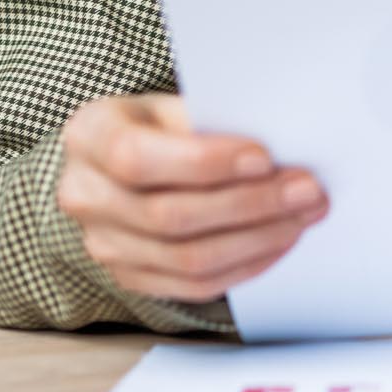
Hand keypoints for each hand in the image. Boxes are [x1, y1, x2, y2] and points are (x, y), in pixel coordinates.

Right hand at [56, 93, 327, 303]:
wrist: (118, 163)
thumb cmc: (157, 125)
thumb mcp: (170, 105)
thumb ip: (212, 122)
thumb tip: (284, 144)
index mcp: (89, 136)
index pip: (137, 158)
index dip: (204, 162)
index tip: (264, 157)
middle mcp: (85, 194)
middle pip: (169, 215)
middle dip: (250, 204)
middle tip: (307, 190)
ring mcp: (103, 244)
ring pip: (187, 258)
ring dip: (258, 238)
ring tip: (303, 215)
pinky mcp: (129, 277)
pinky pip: (193, 285)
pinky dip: (245, 265)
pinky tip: (278, 242)